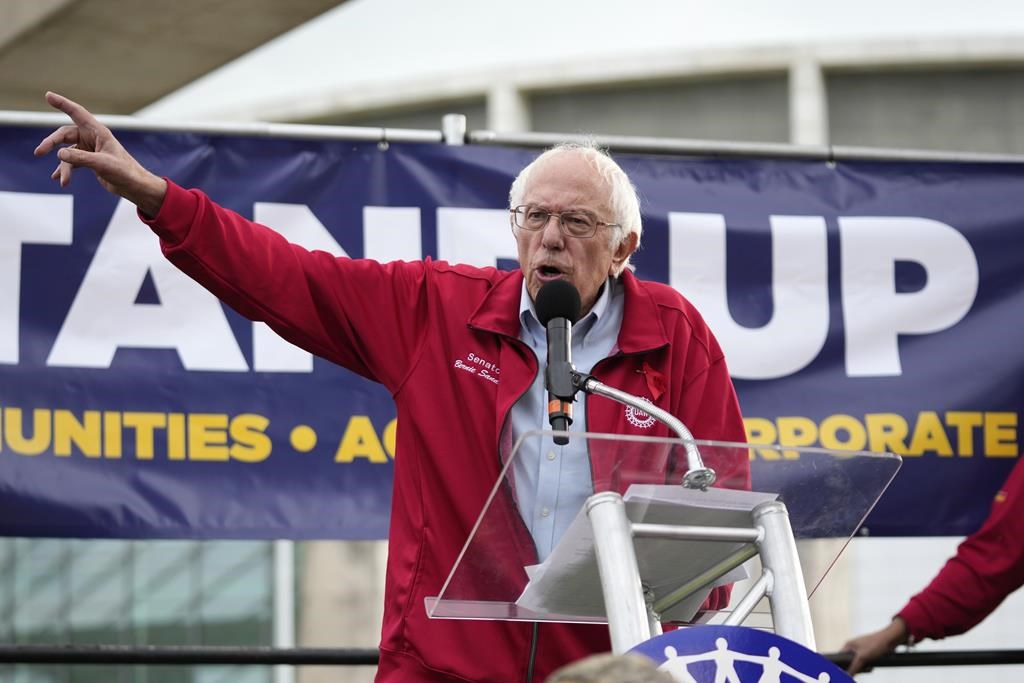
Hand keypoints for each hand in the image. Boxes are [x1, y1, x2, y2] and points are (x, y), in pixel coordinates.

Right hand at [34, 91, 166, 215]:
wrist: (134, 186)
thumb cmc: (124, 172)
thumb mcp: (102, 164)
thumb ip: (80, 158)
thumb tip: (60, 153)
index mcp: (98, 132)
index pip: (77, 113)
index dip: (62, 103)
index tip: (48, 95)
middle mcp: (93, 138)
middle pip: (65, 134)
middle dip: (51, 143)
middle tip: (39, 152)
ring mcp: (90, 149)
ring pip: (67, 152)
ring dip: (62, 166)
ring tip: (61, 179)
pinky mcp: (90, 161)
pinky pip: (71, 162)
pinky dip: (65, 170)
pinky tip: (59, 179)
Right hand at [841, 617, 908, 674]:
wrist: (890, 640)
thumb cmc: (876, 643)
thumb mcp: (863, 658)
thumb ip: (853, 667)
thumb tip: (847, 675)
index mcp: (848, 646)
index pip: (840, 659)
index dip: (843, 667)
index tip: (848, 672)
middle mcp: (853, 648)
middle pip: (850, 663)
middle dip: (857, 668)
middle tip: (863, 668)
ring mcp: (861, 651)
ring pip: (858, 665)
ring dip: (864, 668)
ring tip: (869, 666)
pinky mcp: (868, 654)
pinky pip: (865, 664)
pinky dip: (868, 666)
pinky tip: (872, 665)